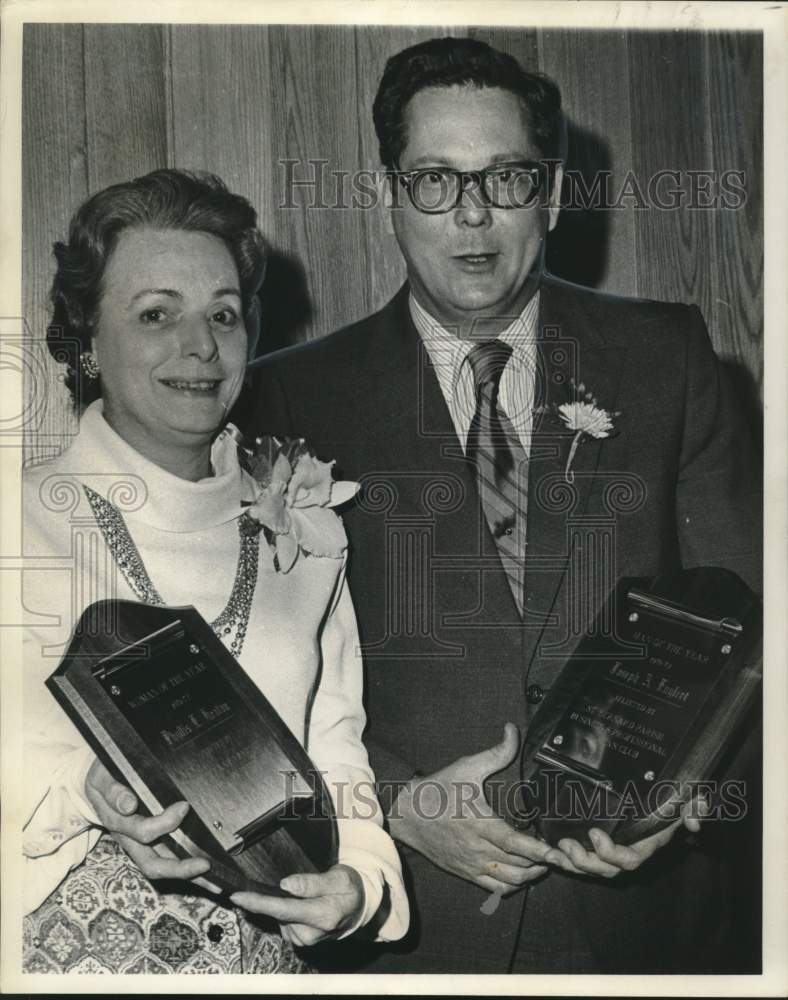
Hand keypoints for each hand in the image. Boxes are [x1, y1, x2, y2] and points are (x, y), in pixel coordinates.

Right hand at [84, 758, 209, 881]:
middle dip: (180, 868)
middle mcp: (130, 840)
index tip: (184, 807)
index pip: (141, 832)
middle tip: (204, 864)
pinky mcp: (150, 843)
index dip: (164, 824)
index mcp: (119, 823)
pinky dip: (187, 869)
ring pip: (162, 868)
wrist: (94, 786)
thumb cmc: (103, 779)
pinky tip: (207, 873)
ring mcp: (140, 845)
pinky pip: (168, 860)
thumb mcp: (102, 778)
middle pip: (153, 864)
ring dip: (187, 875)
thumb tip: (129, 805)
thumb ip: (113, 791)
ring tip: (214, 880)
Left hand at [230, 864, 364, 946]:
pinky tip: (298, 903)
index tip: (238, 896)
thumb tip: (285, 884)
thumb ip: (311, 882)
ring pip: (279, 917)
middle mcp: (311, 933)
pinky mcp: (299, 940)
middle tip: (282, 883)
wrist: (359, 908)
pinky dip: (284, 911)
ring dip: (281, 904)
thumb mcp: (338, 877)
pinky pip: (283, 921)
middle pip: (277, 914)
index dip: (258, 903)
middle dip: (269, 897)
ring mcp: (304, 939)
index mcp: (323, 915)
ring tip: (302, 893)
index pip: (283, 909)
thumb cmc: (349, 888)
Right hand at [389, 723, 550, 894]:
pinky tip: (522, 875)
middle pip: (518, 865)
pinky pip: (496, 888)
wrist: (406, 814)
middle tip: (558, 854)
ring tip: (543, 864)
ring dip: (531, 876)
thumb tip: (512, 729)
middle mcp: (477, 848)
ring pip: (510, 881)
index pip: (515, 843)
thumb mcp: (467, 766)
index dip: (538, 851)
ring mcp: (471, 864)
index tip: (556, 854)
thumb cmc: (437, 789)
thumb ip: (496, 752)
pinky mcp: (466, 872)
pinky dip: (513, 886)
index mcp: (479, 824)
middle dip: (543, 864)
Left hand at [545, 795, 710, 877]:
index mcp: (644, 843)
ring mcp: (609, 851)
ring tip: (555, 851)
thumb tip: (696, 820)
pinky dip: (562, 858)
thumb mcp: (686, 798)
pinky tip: (547, 852)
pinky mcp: (593, 845)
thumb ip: (694, 806)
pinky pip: (578, 860)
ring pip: (589, 869)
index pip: (630, 859)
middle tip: (568, 845)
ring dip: (570, 863)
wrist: (654, 793)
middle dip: (585, 862)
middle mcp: (626, 852)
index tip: (596, 833)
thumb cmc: (668, 798)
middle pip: (605, 870)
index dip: (612, 853)